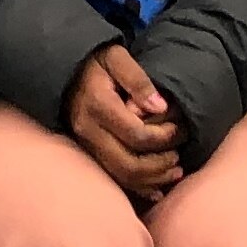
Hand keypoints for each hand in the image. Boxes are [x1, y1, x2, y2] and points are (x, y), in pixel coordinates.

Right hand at [66, 42, 183, 206]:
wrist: (66, 72)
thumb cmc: (97, 62)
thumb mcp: (117, 57)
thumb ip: (139, 80)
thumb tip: (161, 108)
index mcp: (98, 105)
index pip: (136, 134)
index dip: (163, 137)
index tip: (180, 129)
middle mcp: (88, 130)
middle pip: (128, 163)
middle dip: (160, 165)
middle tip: (179, 155)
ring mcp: (85, 145)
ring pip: (121, 176)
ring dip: (152, 180)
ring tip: (175, 171)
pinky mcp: (87, 153)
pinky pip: (113, 178)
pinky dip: (138, 188)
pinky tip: (157, 189)